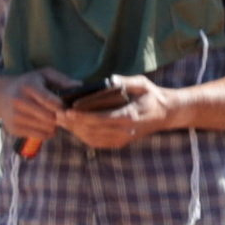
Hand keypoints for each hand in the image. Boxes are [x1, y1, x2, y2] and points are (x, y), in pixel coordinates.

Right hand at [0, 73, 77, 147]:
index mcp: (28, 86)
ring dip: (54, 126)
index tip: (68, 107)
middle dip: (60, 117)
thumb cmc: (28, 83)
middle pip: (49, 117)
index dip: (62, 107)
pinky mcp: (14, 129)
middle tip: (63, 114)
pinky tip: (45, 125)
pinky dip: (47, 133)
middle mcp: (19, 101)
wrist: (0, 95)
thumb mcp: (43, 75)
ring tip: (53, 118)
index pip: (49, 100)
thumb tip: (80, 86)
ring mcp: (15, 116)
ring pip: (46, 128)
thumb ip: (62, 79)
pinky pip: (39, 136)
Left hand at [55, 75, 170, 148]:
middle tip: (57, 115)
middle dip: (73, 124)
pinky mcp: (120, 143)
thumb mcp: (142, 83)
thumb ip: (125, 82)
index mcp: (129, 116)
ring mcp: (123, 139)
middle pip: (93, 130)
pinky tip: (74, 128)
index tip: (67, 111)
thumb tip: (108, 80)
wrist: (166, 113)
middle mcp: (125, 131)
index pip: (100, 118)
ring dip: (76, 131)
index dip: (81, 116)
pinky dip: (84, 136)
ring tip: (62, 121)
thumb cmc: (152, 96)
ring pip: (93, 139)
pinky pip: (98, 143)